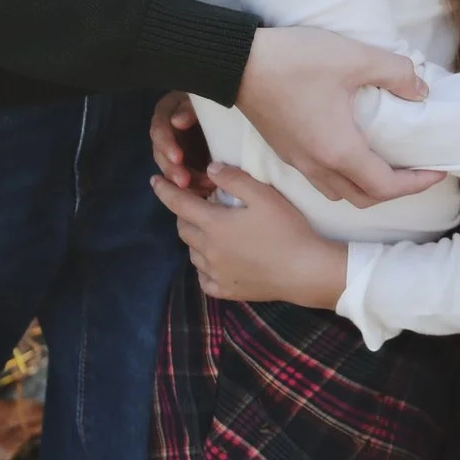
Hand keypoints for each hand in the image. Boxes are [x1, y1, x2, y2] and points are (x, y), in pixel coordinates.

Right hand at [150, 92, 214, 196]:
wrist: (241, 107)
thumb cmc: (220, 99)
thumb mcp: (206, 100)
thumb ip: (190, 109)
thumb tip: (177, 121)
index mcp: (168, 112)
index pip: (159, 129)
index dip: (166, 145)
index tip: (178, 158)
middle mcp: (169, 131)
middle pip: (162, 153)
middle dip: (172, 170)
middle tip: (184, 182)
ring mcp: (178, 147)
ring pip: (173, 168)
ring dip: (185, 181)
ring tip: (204, 187)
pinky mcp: (189, 161)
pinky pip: (188, 176)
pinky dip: (196, 185)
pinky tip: (208, 190)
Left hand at [150, 165, 345, 307]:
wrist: (304, 271)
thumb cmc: (286, 230)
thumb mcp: (264, 196)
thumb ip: (234, 179)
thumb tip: (210, 169)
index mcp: (213, 224)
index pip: (178, 203)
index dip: (164, 190)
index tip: (155, 181)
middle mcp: (207, 250)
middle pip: (183, 228)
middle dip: (184, 213)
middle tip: (195, 204)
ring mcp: (215, 273)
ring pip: (192, 253)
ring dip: (194, 238)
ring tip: (209, 230)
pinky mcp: (226, 290)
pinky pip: (204, 278)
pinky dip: (204, 266)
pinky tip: (216, 261)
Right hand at [236, 26, 441, 207]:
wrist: (235, 62)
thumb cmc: (295, 60)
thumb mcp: (355, 57)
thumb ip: (396, 72)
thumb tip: (421, 90)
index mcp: (339, 151)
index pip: (386, 187)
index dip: (417, 184)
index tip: (438, 171)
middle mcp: (317, 165)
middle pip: (363, 198)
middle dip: (395, 192)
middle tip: (417, 171)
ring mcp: (296, 161)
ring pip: (338, 192)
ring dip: (367, 187)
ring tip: (387, 164)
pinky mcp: (284, 150)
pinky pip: (319, 179)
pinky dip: (343, 177)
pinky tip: (352, 151)